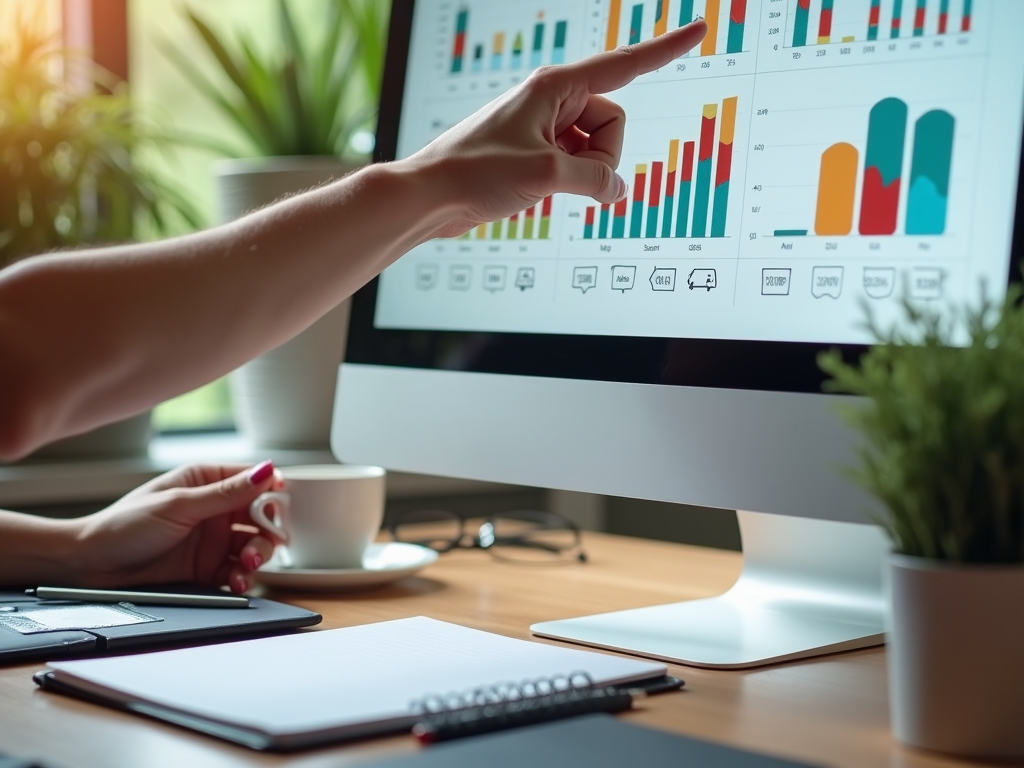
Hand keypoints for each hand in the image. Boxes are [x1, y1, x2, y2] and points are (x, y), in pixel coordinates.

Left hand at [71, 461, 282, 592]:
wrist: (91, 567)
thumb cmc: (124, 525)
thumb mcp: (178, 505)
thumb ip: (226, 493)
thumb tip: (266, 472)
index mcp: (207, 482)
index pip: (253, 480)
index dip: (271, 492)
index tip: (277, 505)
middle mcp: (214, 510)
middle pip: (261, 516)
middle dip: (268, 529)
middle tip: (263, 541)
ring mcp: (212, 540)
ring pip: (254, 545)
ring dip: (258, 554)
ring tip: (247, 563)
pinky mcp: (207, 568)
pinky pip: (238, 571)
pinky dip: (243, 576)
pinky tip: (237, 580)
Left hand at [409, 20, 706, 238]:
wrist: (430, 197)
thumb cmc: (475, 173)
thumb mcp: (547, 176)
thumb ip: (596, 181)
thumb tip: (619, 191)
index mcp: (554, 87)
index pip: (624, 65)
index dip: (665, 49)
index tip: (700, 30)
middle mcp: (552, 101)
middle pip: (612, 123)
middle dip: (601, 157)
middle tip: (560, 175)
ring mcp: (545, 127)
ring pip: (595, 149)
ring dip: (583, 174)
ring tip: (542, 184)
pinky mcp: (537, 152)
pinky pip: (576, 164)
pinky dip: (572, 181)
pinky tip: (542, 192)